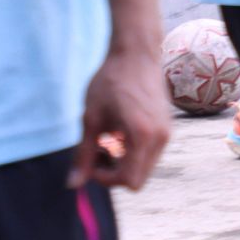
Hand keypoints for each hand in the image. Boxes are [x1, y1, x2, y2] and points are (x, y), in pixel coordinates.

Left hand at [68, 46, 169, 190]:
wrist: (136, 54)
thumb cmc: (111, 82)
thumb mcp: (91, 119)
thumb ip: (83, 155)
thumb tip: (73, 185)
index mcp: (143, 136)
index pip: (128, 180)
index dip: (105, 178)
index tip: (90, 159)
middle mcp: (160, 138)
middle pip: (138, 179)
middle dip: (114, 172)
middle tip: (96, 151)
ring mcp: (166, 132)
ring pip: (144, 167)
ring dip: (123, 163)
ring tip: (106, 141)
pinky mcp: (166, 127)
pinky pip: (149, 153)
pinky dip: (132, 152)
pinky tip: (119, 132)